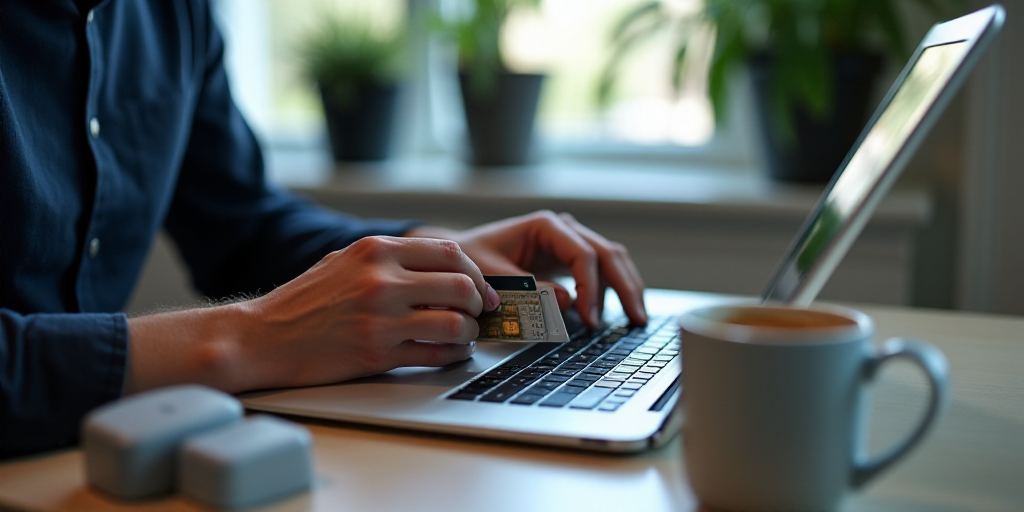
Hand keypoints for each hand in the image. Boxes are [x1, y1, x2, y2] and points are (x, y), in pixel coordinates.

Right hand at [126, 236, 500, 392]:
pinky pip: (435, 353)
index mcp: (375, 250)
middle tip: (480, 314)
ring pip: (455, 322)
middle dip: (479, 303)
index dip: (475, 273)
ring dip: (470, 332)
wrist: (261, 338)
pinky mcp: (377, 353)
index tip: (481, 289)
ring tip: (465, 336)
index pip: (448, 253)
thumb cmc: (303, 302)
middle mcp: (380, 280)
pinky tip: (449, 353)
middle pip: (460, 286)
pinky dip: (453, 355)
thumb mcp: (344, 261)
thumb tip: (441, 267)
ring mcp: (380, 318)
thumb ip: (388, 258)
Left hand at [407, 211, 646, 327]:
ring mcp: (570, 242)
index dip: (592, 287)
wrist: (460, 257)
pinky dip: (612, 291)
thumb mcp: (491, 276)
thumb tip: (568, 301)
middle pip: (608, 253)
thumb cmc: (471, 262)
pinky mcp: (570, 259)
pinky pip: (602, 271)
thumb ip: (527, 288)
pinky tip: (614, 315)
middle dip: (626, 287)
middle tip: (636, 319)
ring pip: (612, 260)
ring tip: (635, 319)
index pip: (583, 254)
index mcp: (545, 226)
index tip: (590, 319)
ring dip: (627, 288)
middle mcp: (563, 229)